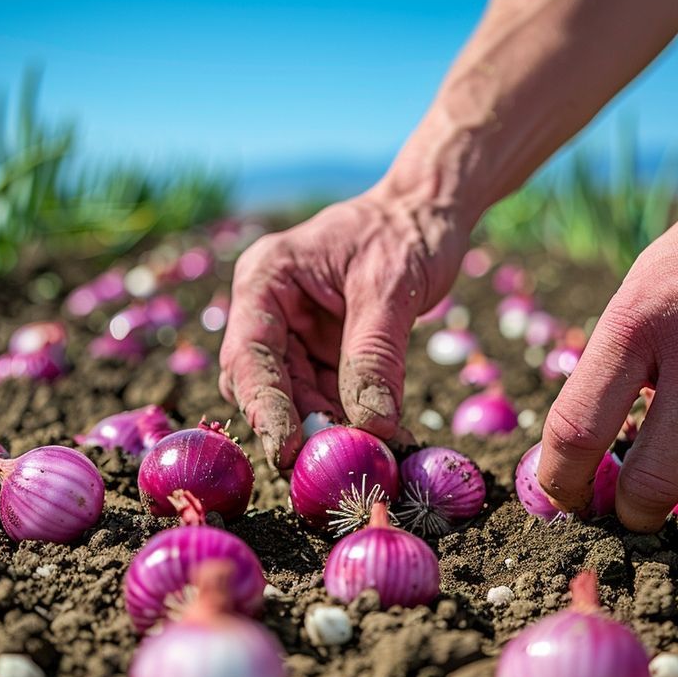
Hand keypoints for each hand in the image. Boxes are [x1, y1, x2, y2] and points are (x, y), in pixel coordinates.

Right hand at [219, 193, 468, 467]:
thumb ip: (374, 356)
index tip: (286, 448)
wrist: (427, 213)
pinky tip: (382, 438)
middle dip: (297, 424)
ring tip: (370, 453)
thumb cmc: (405, 233)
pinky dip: (350, 421)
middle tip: (335, 462)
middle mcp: (269, 311)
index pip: (250, 353)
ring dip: (327, 430)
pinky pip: (327, 398)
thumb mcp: (390, 289)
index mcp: (266, 280)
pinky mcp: (321, 353)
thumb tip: (372, 428)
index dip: (264, 405)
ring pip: (295, 400)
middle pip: (263, 384)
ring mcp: (293, 335)